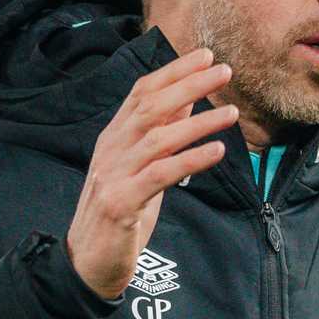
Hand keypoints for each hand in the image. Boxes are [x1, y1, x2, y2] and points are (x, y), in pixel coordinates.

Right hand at [66, 48, 237, 299]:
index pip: (142, 92)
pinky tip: (217, 152)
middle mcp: (111, 149)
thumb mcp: (141, 167)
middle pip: (150, 107)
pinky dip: (190, 160)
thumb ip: (161, 134)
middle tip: (223, 71)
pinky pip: (161, 175)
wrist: (86, 263)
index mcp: (114, 137)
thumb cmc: (119, 212)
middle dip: (188, 85)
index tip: (205, 56)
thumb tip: (188, 101)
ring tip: (231, 113)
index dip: (173, 72)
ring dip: (198, 122)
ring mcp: (113, 175)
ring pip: (158, 138)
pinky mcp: (121, 203)